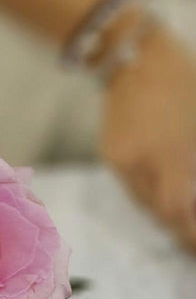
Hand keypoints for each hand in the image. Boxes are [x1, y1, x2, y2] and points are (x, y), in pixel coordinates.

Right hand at [100, 23, 195, 251]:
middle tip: (195, 242)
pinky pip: (133, 186)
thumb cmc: (184, 82)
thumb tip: (192, 198)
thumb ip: (194, 167)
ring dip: (166, 214)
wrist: (137, 55)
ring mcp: (120, 160)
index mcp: (167, 153)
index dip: (189, 237)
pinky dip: (151, 195)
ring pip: (145, 203)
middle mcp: (138, 162)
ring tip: (185, 221)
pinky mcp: (111, 155)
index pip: (177, 213)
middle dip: (180, 230)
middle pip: (160, 213)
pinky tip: (165, 191)